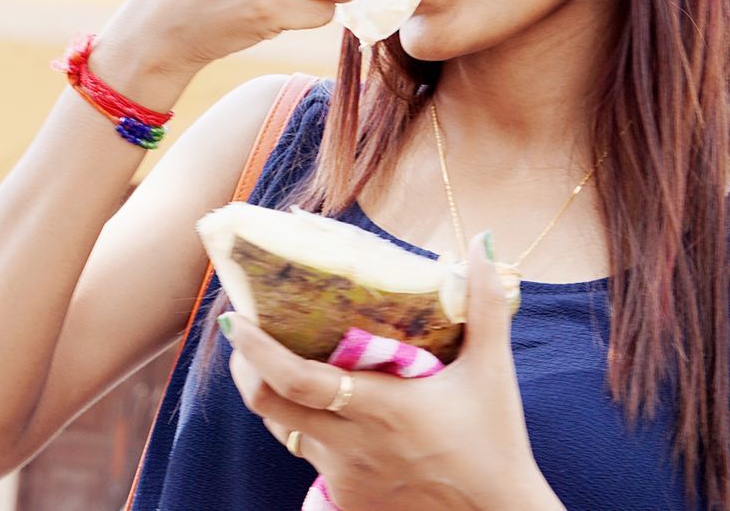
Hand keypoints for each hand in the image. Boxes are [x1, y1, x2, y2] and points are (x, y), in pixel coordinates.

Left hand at [224, 232, 564, 510]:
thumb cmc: (495, 441)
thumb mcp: (491, 371)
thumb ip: (484, 307)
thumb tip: (481, 243)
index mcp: (378, 405)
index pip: (295, 379)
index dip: (256, 351)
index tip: (234, 321)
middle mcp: (351, 442)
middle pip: (268, 406)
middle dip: (245, 369)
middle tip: (244, 337)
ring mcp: (345, 475)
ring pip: (283, 431)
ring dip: (272, 398)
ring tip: (274, 366)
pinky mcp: (347, 500)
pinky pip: (308, 460)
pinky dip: (302, 431)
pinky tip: (317, 410)